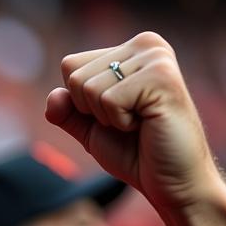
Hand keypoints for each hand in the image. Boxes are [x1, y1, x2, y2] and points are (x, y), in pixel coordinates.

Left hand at [45, 31, 224, 213]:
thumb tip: (54, 96)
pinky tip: (147, 123)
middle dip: (92, 111)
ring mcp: (156, 57)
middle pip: (74, 75)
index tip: (115, 115)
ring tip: (139, 122)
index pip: (70, 66)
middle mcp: (146, 44)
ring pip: (88, 88)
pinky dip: (120, 122)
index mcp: (130, 50)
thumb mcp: (90, 129)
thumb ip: (67, 111)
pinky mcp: (162, 77)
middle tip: (129, 122)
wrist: (171, 181)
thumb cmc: (135, 153)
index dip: (80, 102)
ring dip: (107, 118)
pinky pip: (108, 100)